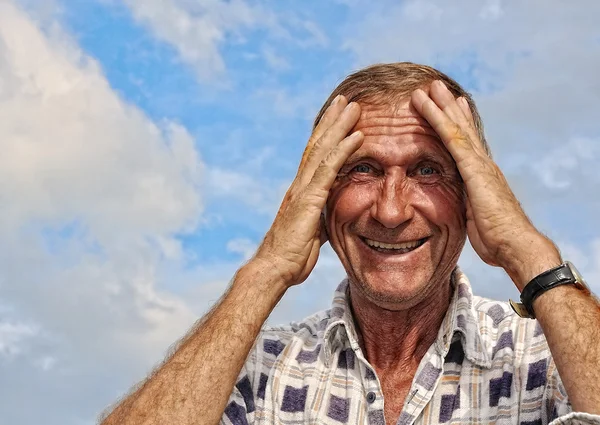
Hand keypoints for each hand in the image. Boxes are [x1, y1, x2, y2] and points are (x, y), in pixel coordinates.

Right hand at [253, 96, 363, 286]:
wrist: (275, 270)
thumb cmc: (291, 256)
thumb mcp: (312, 232)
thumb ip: (321, 217)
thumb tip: (332, 215)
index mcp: (300, 191)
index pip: (314, 156)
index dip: (325, 135)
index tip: (337, 118)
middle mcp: (299, 184)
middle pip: (316, 144)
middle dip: (331, 121)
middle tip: (344, 100)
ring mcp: (302, 190)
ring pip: (322, 149)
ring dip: (339, 126)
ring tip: (352, 106)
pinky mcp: (308, 200)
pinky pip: (329, 169)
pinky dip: (344, 150)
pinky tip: (358, 136)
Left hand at [411, 81, 559, 287]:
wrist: (515, 246)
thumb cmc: (497, 241)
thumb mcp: (476, 219)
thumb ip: (468, 206)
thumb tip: (463, 206)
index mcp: (482, 176)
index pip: (467, 144)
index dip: (459, 124)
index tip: (452, 108)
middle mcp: (483, 165)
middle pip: (463, 129)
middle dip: (450, 107)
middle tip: (437, 88)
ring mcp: (480, 165)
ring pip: (456, 127)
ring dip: (441, 105)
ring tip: (429, 87)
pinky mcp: (474, 170)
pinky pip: (451, 139)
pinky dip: (438, 120)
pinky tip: (427, 105)